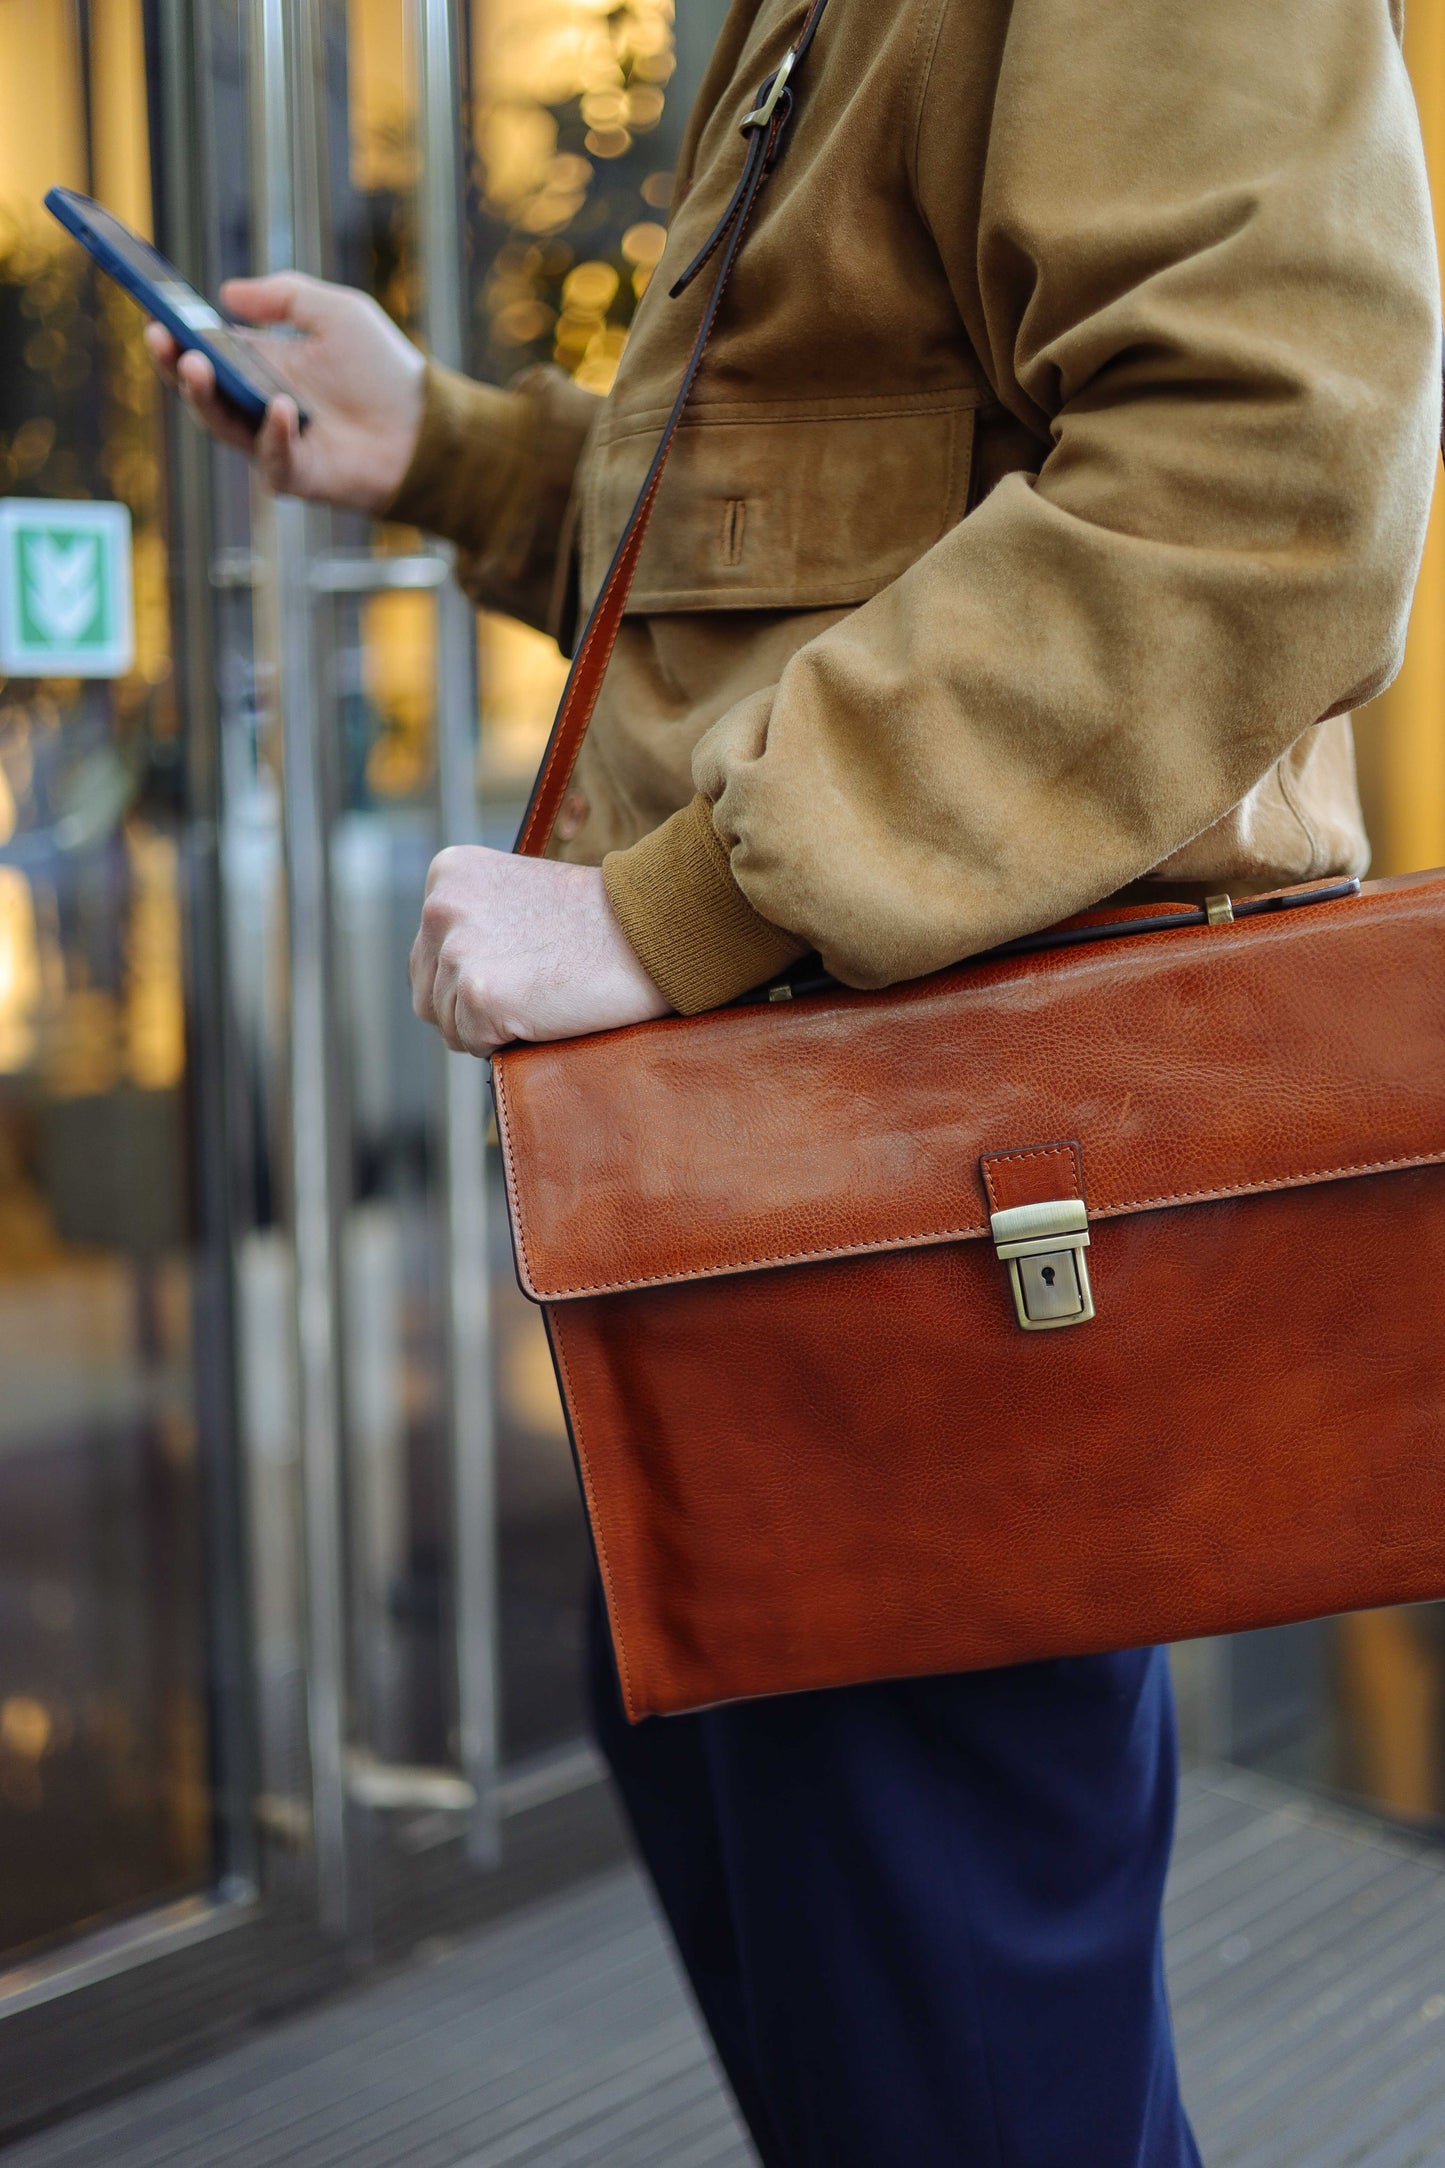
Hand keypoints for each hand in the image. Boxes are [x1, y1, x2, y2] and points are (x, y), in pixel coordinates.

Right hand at [144, 272, 425, 511]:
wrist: (426, 426)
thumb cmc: (383, 369)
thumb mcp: (337, 312)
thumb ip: (285, 295)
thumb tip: (226, 294)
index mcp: (261, 363)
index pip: (205, 349)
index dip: (177, 334)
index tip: (156, 312)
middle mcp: (258, 403)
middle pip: (200, 389)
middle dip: (176, 365)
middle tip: (164, 340)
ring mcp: (273, 441)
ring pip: (221, 425)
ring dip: (205, 396)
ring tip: (197, 365)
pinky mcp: (295, 475)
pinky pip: (270, 459)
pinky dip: (272, 435)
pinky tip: (281, 408)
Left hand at [409, 847, 669, 1057]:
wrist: (650, 929)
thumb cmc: (598, 920)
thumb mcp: (516, 896)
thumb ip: (471, 923)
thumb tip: (441, 980)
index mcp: (449, 875)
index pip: (427, 955)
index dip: (472, 976)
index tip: (523, 962)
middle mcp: (441, 907)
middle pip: (428, 994)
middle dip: (472, 1007)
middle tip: (533, 988)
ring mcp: (457, 951)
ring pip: (447, 1025)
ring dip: (490, 1027)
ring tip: (540, 997)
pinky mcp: (480, 993)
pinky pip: (474, 1044)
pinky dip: (507, 1042)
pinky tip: (543, 1012)